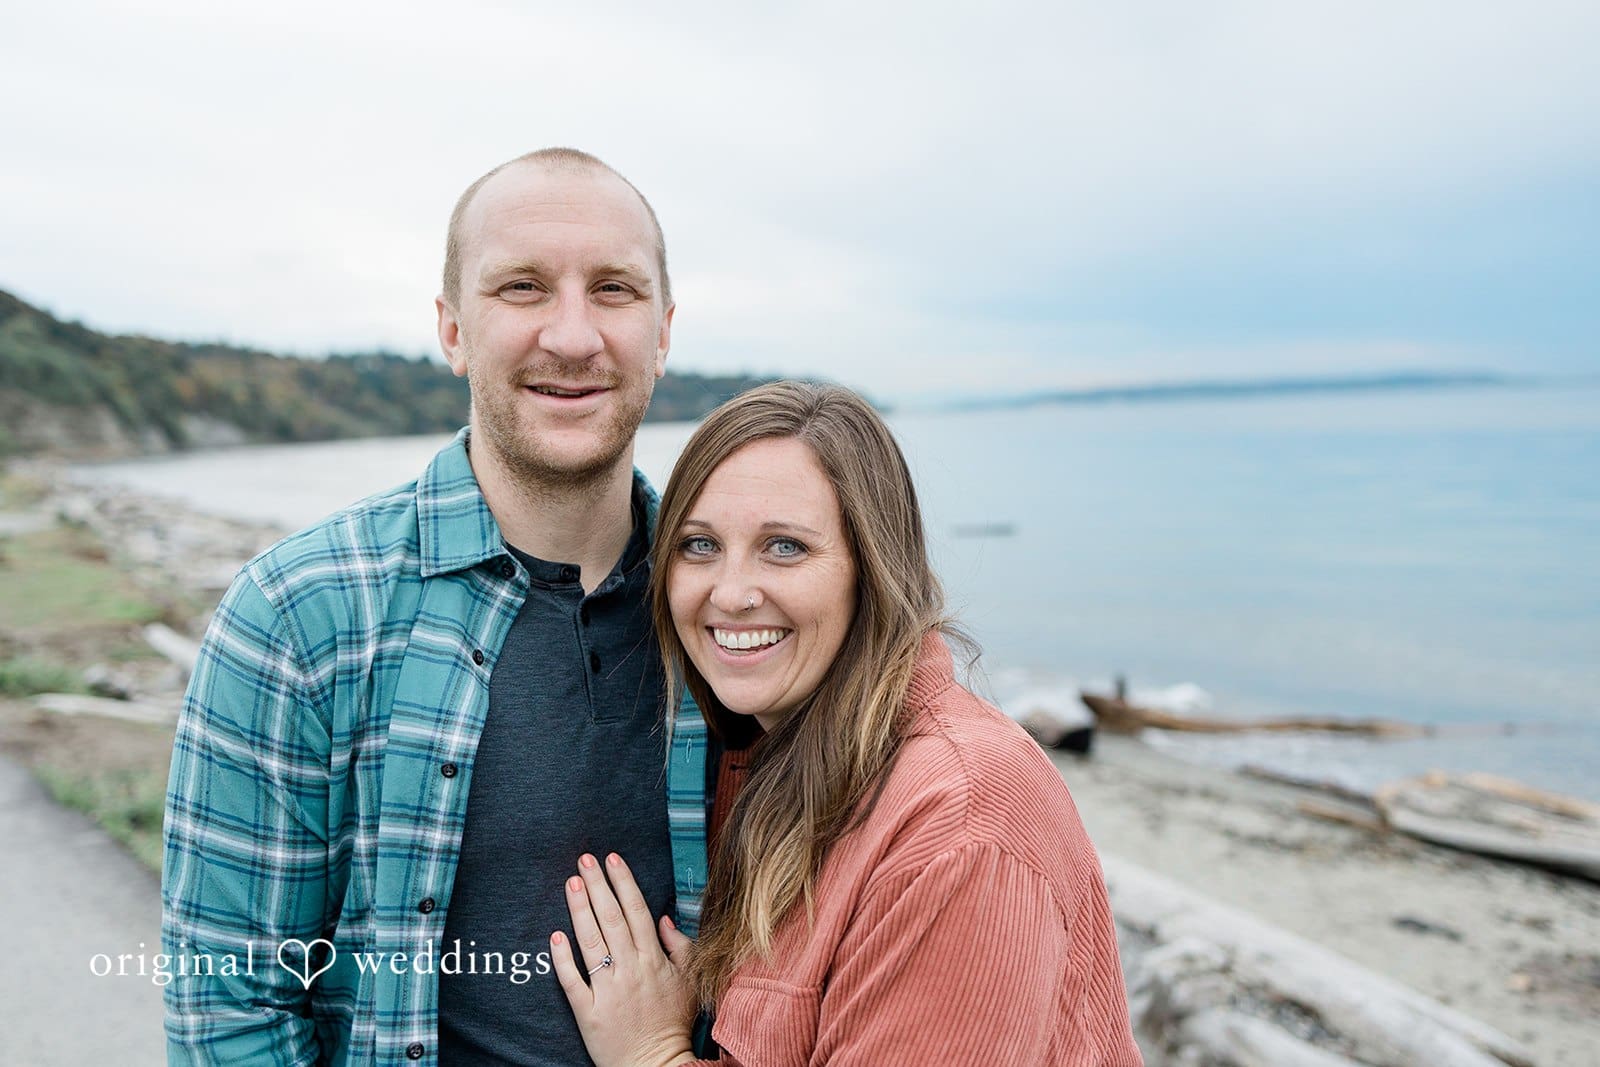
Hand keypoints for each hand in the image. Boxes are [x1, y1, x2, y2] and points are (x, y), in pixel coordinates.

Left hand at [551, 852, 697, 1066]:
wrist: (657, 1066)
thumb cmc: (673, 1022)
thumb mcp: (690, 980)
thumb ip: (680, 946)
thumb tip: (665, 918)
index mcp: (653, 959)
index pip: (636, 910)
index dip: (623, 881)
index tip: (612, 858)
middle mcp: (630, 969)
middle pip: (611, 918)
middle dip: (597, 885)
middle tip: (584, 859)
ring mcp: (608, 990)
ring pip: (591, 942)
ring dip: (580, 910)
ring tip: (570, 883)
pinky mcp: (588, 1012)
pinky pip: (572, 981)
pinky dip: (563, 958)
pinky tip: (555, 935)